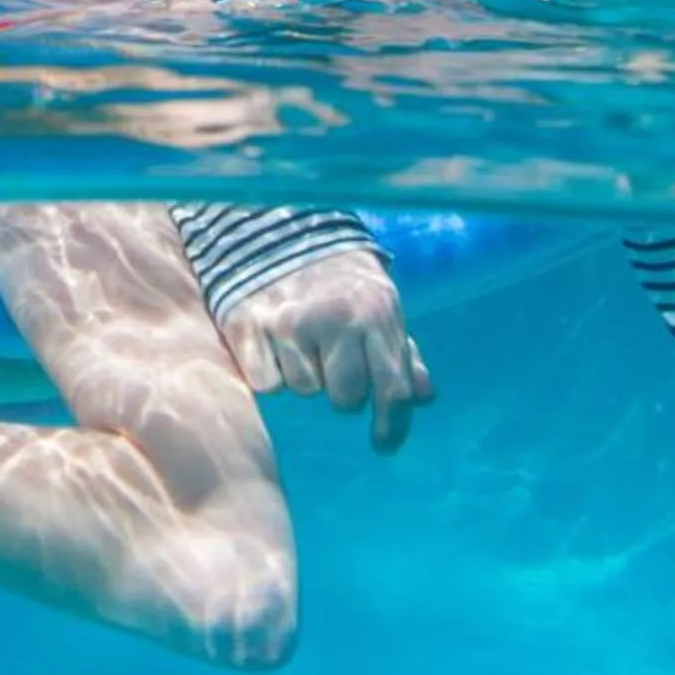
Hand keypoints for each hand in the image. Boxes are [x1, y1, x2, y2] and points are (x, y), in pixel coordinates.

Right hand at [217, 250, 434, 452]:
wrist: (275, 230)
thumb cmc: (339, 281)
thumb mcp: (379, 306)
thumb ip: (401, 352)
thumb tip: (425, 397)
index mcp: (376, 313)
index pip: (394, 389)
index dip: (393, 426)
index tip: (384, 445)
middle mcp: (335, 319)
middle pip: (347, 399)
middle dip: (342, 390)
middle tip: (332, 363)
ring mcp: (289, 324)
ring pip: (305, 391)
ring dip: (304, 376)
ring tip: (299, 341)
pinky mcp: (249, 327)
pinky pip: (267, 384)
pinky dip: (270, 373)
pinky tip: (271, 344)